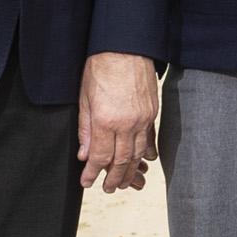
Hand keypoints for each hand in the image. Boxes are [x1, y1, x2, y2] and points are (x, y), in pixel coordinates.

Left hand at [79, 52, 159, 191]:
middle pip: (121, 160)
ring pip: (138, 153)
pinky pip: (149, 139)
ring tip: (125, 182)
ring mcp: (142, 118)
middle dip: (114, 178)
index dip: (93, 173)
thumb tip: (85, 153)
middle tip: (109, 189)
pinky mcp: (152, 111)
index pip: (99, 156)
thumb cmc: (100, 67)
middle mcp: (126, 123)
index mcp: (105, 120)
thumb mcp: (84, 97)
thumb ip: (85, 128)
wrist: (125, 46)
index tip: (88, 182)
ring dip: (131, 170)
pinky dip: (146, 153)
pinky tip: (143, 162)